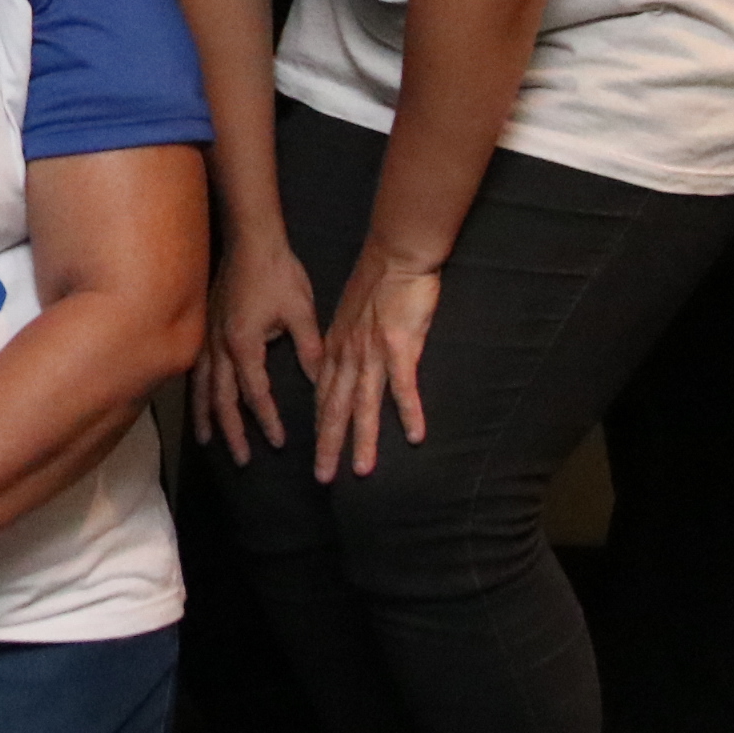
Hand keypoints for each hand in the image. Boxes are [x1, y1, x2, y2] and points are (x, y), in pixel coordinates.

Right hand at [197, 236, 321, 465]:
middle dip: (231, 431)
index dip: (267, 420)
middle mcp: (220, 347)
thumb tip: (322, 383)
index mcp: (244, 345)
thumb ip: (310, 350)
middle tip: (241, 459)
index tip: (278, 443)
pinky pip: (196, 369)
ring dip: (206, 416)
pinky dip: (196, 391)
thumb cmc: (278, 274)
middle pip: (222, 399)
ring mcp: (208, 337)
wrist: (251, 240)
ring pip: (202, 387)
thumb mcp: (301, 313)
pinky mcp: (205, 328)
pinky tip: (198, 402)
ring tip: (207, 440)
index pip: (255, 393)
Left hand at [312, 251, 440, 482]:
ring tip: (361, 470)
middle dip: (329, 445)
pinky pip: (404, 387)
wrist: (395, 255)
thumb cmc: (378, 284)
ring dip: (364, 440)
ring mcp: (373, 353)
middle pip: (334, 408)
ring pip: (364, 405)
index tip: (318, 451)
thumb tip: (345, 365)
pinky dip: (409, 412)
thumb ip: (347, 344)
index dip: (319, 425)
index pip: (323, 394)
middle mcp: (348, 355)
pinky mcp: (400, 347)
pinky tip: (415, 437)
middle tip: (324, 478)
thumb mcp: (350, 317)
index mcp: (336, 348)